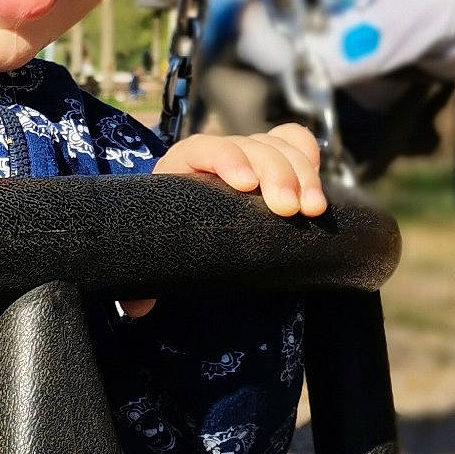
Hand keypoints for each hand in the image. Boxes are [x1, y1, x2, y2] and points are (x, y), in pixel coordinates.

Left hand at [120, 122, 325, 316]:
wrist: (192, 233)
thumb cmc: (171, 241)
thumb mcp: (156, 256)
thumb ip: (142, 283)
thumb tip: (137, 307)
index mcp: (184, 166)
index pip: (205, 147)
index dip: (226, 158)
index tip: (244, 184)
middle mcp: (220, 155)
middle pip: (253, 146)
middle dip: (276, 173)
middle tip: (290, 209)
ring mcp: (252, 155)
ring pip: (280, 148)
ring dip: (303, 174)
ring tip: (313, 209)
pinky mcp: (278, 163)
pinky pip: (297, 145)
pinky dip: (310, 160)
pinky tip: (317, 190)